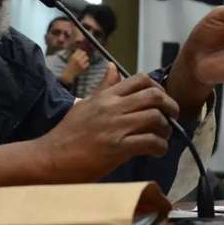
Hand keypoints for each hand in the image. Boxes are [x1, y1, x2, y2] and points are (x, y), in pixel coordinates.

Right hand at [34, 63, 179, 181]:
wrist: (50, 157)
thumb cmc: (68, 133)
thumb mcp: (85, 103)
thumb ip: (103, 87)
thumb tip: (113, 67)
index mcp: (106, 96)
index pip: (140, 79)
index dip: (158, 88)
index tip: (161, 100)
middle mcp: (113, 107)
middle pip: (154, 96)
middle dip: (170, 106)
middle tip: (172, 117)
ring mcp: (116, 127)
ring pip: (156, 118)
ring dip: (166, 129)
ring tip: (163, 136)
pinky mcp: (117, 148)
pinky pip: (150, 142)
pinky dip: (160, 146)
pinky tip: (157, 150)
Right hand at [62, 49, 89, 82]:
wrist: (69, 74)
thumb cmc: (70, 65)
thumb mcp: (71, 58)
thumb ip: (76, 53)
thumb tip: (81, 49)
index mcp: (74, 56)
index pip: (80, 50)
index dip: (80, 52)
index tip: (80, 54)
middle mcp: (77, 59)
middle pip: (84, 53)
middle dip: (83, 55)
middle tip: (82, 57)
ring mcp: (81, 63)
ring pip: (87, 57)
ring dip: (85, 59)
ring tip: (83, 61)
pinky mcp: (83, 67)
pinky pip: (88, 63)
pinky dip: (86, 64)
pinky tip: (83, 65)